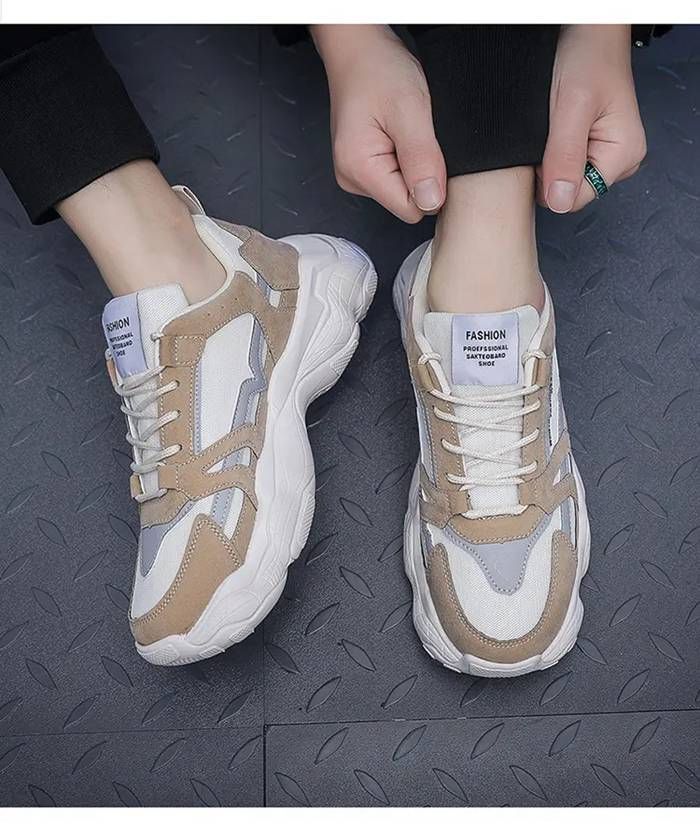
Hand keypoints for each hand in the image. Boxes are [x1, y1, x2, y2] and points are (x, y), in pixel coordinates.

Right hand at [312, 25, 445, 222]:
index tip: (425, 148)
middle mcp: (352, 179)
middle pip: (406, 201)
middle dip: (420, 170)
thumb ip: (422, 160)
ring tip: (404, 128)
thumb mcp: (410, 112)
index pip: (410, 209)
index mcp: (359, 170)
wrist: (360, 50)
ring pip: (403, 190)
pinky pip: (397, 177)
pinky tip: (399, 133)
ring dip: (413, 161)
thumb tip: (431, 201)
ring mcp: (356, 175)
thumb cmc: (377, 70)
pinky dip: (406, 157)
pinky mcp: (364, 168)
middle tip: (413, 132)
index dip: (428, 182)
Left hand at [539, 24, 646, 212]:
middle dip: (550, 167)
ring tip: (553, 124)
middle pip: (568, 191)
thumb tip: (560, 201)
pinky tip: (553, 127)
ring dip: (549, 156)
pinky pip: (562, 163)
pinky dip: (549, 149)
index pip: (575, 199)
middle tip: (549, 131)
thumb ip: (565, 156)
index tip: (544, 149)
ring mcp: (605, 153)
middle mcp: (619, 159)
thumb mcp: (572, 107)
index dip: (550, 181)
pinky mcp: (590, 146)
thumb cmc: (588, 55)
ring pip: (562, 178)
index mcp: (623, 154)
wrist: (588, 29)